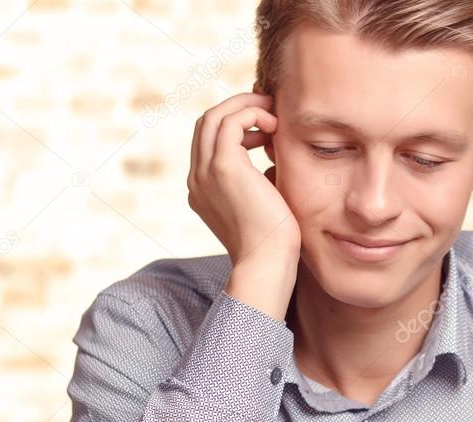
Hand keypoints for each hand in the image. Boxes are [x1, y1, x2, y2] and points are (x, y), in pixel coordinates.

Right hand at [187, 91, 300, 267]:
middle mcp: (197, 178)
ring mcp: (206, 172)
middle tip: (269, 109)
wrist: (267, 262)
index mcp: (202, 188)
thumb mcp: (260, 204)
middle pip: (207, 123)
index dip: (234, 125)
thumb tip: (270, 158)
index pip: (208, 141)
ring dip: (245, 107)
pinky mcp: (224, 167)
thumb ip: (256, 180)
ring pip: (215, 116)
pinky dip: (253, 115)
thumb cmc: (272, 241)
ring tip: (273, 114)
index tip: (264, 129)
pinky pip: (232, 122)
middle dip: (238, 108)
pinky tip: (275, 128)